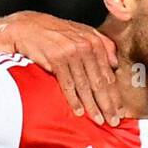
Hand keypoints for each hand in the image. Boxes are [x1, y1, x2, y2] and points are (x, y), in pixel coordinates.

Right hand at [2, 12, 120, 125]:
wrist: (28, 27)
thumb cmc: (54, 32)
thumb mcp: (81, 32)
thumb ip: (102, 44)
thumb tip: (114, 64)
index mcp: (94, 42)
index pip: (108, 73)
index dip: (115, 94)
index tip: (120, 109)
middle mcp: (85, 47)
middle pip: (99, 81)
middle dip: (108, 103)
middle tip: (114, 121)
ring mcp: (71, 53)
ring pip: (85, 85)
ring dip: (92, 105)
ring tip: (99, 120)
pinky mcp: (56, 59)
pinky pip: (67, 84)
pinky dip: (73, 99)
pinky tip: (79, 112)